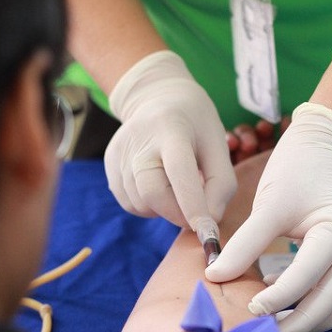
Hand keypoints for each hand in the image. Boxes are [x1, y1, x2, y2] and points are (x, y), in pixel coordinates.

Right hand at [105, 50, 236, 228]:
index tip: (208, 232)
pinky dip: (150, 206)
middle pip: (153, 193)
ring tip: (176, 186)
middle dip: (178, 214)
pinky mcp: (109, 165)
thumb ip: (221, 184)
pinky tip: (159, 185)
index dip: (193, 205)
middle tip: (195, 213)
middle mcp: (139, 140)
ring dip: (165, 209)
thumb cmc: (195, 125)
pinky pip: (131, 203)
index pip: (179, 171)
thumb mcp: (218, 145)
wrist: (157, 98)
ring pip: (141, 204)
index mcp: (172, 128)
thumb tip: (210, 221)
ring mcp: (119, 153)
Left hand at [206, 102, 331, 331]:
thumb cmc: (294, 173)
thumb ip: (244, 244)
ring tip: (274, 328)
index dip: (278, 297)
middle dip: (298, 322)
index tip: (249, 310)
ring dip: (308, 321)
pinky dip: (313, 307)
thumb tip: (215, 276)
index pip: (309, 275)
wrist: (318, 153)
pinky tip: (283, 304)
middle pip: (331, 301)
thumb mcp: (269, 206)